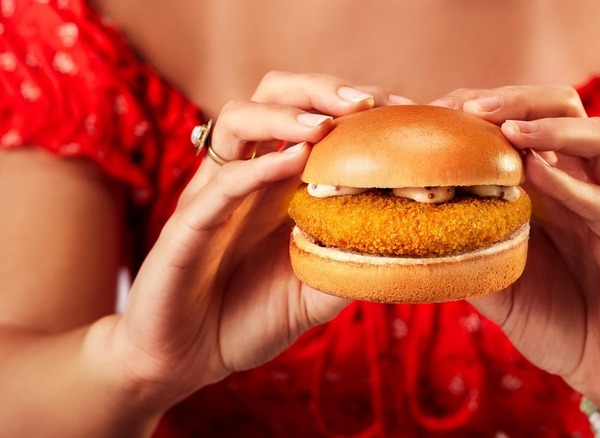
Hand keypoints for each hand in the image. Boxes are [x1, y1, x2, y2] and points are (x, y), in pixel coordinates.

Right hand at [109, 72, 411, 406]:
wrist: (186, 360)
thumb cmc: (249, 318)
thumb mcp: (314, 293)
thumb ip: (350, 264)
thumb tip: (403, 244)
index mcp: (278, 184)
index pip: (312, 117)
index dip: (354, 106)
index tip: (403, 108)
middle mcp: (246, 176)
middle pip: (271, 96)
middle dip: (319, 88)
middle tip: (366, 101)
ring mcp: (214, 196)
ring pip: (236, 120)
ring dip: (285, 114)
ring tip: (327, 124)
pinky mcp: (187, 228)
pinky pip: (218, 186)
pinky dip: (256, 169)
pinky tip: (294, 162)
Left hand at [431, 87, 599, 426]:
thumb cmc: (554, 319)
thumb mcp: (498, 280)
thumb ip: (467, 249)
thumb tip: (411, 229)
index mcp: (553, 186)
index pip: (524, 121)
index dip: (483, 107)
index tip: (437, 109)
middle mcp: (587, 186)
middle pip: (566, 109)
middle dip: (517, 99)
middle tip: (469, 108)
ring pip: (599, 141)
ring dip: (550, 128)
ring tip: (507, 129)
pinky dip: (573, 186)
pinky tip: (538, 175)